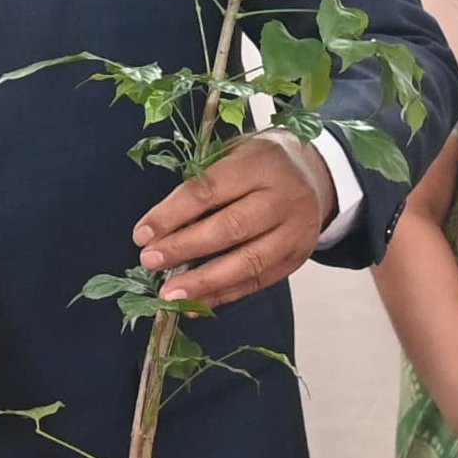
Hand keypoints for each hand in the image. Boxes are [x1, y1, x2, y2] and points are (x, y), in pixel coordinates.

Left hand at [132, 133, 336, 312]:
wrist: (315, 174)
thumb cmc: (259, 162)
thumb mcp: (233, 153)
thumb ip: (202, 182)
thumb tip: (160, 227)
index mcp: (261, 163)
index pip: (210, 190)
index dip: (173, 214)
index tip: (142, 233)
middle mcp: (284, 197)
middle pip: (230, 228)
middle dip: (185, 248)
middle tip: (150, 261)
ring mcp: (296, 231)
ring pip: (248, 262)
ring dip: (204, 282)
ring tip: (169, 295)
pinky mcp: (298, 258)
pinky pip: (258, 282)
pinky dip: (223, 295)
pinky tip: (194, 304)